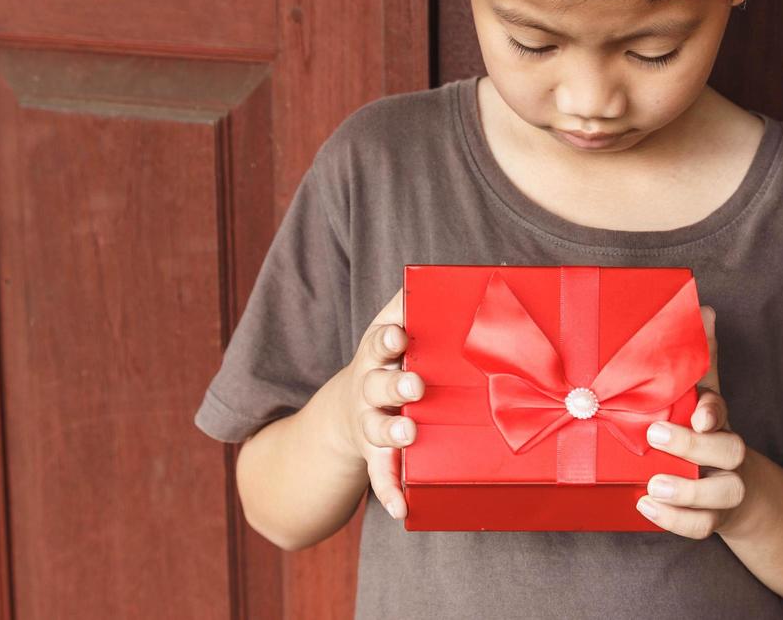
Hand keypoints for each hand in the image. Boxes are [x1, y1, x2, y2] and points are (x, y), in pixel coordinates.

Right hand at [331, 287, 424, 520]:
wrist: (349, 409)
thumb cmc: (387, 361)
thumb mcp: (389, 330)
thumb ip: (407, 305)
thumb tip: (434, 274)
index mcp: (378, 354)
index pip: (380, 342)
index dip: (388, 339)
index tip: (400, 337)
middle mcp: (370, 389)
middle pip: (377, 385)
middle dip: (394, 385)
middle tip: (415, 386)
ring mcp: (370, 424)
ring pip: (377, 430)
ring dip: (391, 434)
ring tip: (409, 437)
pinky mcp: (374, 456)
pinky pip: (381, 477)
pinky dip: (389, 493)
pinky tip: (402, 508)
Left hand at [636, 304, 750, 538]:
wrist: (734, 485)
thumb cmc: (703, 428)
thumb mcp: (699, 392)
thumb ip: (699, 357)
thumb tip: (704, 309)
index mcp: (718, 419)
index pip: (724, 409)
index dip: (714, 411)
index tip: (700, 414)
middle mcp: (727, 453)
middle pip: (730, 451)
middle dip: (695, 446)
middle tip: (656, 436)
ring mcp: (723, 488)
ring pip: (722, 494)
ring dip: (688, 492)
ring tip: (653, 485)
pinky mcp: (713, 517)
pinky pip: (702, 526)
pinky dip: (676, 521)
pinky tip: (646, 506)